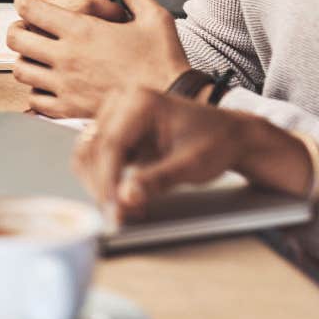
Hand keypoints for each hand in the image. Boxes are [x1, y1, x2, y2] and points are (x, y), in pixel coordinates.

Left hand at [6, 0, 190, 117]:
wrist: (171, 101)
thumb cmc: (164, 61)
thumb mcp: (153, 17)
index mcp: (82, 31)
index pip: (32, 9)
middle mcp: (66, 56)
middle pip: (16, 39)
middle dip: (15, 28)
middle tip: (22, 26)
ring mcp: (64, 85)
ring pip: (21, 69)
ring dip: (23, 59)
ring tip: (34, 55)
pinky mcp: (69, 109)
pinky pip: (35, 100)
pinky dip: (35, 90)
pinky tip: (46, 84)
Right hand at [76, 87, 312, 223]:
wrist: (229, 136)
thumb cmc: (216, 142)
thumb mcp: (191, 164)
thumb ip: (157, 180)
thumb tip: (125, 198)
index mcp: (140, 101)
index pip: (110, 144)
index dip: (107, 181)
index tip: (112, 211)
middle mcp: (121, 102)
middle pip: (93, 150)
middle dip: (102, 187)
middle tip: (118, 218)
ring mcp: (115, 115)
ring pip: (88, 155)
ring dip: (100, 185)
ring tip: (124, 210)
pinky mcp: (115, 132)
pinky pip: (96, 158)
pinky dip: (105, 181)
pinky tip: (124, 198)